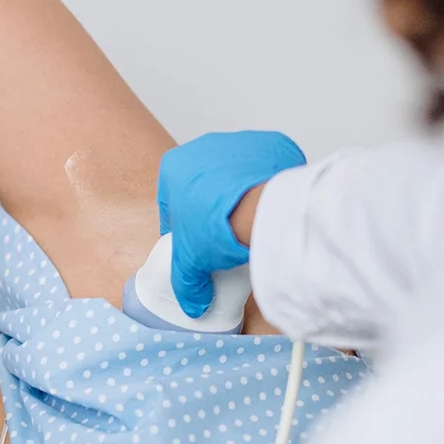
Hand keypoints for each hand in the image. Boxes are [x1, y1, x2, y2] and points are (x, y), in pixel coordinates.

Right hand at [156, 130, 305, 317]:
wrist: (261, 209)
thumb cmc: (217, 224)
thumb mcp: (190, 262)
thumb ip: (186, 282)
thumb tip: (192, 302)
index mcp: (174, 166)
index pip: (172, 202)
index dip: (183, 227)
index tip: (196, 243)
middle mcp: (204, 146)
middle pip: (204, 185)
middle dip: (212, 208)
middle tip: (225, 235)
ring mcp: (239, 142)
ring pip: (236, 175)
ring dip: (240, 195)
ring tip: (251, 224)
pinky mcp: (271, 145)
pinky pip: (267, 168)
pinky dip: (267, 185)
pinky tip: (269, 209)